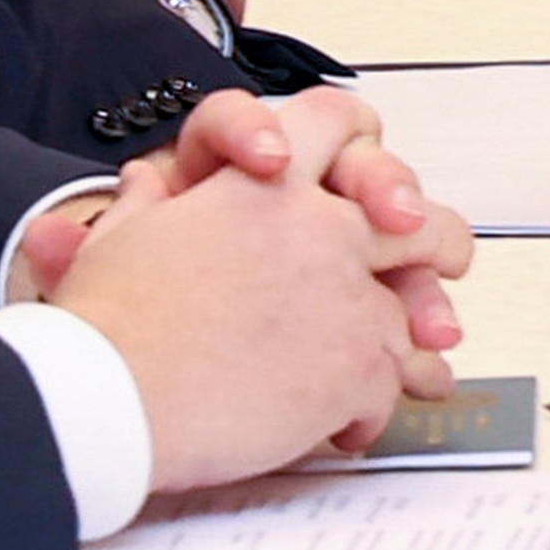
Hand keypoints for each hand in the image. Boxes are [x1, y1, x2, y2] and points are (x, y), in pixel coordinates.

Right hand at [54, 94, 481, 489]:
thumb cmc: (105, 327)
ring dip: (410, 344)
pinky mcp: (357, 365)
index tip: (370, 176)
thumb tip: (147, 183)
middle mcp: (320, 230)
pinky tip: (352, 427)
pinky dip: (375, 408)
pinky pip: (392, 382)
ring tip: (414, 372)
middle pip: (416, 220)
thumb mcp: (119, 240)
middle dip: (436, 243)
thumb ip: (149, 205)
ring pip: (411, 314)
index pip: (334, 123)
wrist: (109, 397)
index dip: (359, 143)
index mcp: (265, 188)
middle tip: (444, 263)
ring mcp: (347, 297)